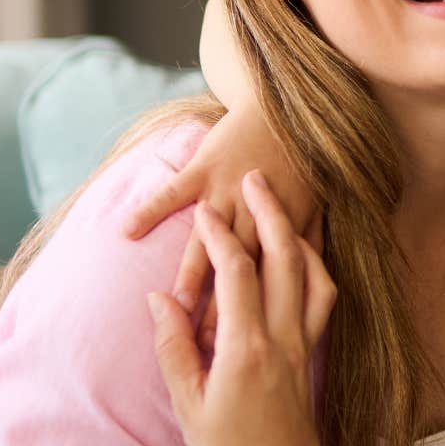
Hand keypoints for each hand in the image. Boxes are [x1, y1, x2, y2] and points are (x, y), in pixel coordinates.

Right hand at [125, 109, 321, 349]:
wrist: (291, 100)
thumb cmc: (303, 155)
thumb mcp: (317, 201)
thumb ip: (309, 239)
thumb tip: (296, 278)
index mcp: (292, 223)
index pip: (271, 279)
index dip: (256, 311)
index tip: (240, 346)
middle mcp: (260, 212)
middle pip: (244, 268)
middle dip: (226, 307)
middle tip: (208, 344)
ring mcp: (232, 188)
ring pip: (211, 239)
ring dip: (194, 272)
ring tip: (177, 305)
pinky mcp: (207, 165)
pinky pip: (175, 190)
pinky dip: (153, 208)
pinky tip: (127, 231)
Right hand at [148, 171, 333, 445]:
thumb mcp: (187, 402)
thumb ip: (174, 345)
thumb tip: (160, 296)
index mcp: (247, 350)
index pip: (237, 275)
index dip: (219, 237)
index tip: (204, 210)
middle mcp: (284, 343)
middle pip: (286, 261)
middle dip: (270, 214)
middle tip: (255, 178)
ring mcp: (304, 351)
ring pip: (315, 278)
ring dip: (299, 237)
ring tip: (282, 211)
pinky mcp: (312, 361)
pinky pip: (323, 304)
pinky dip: (314, 272)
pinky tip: (302, 262)